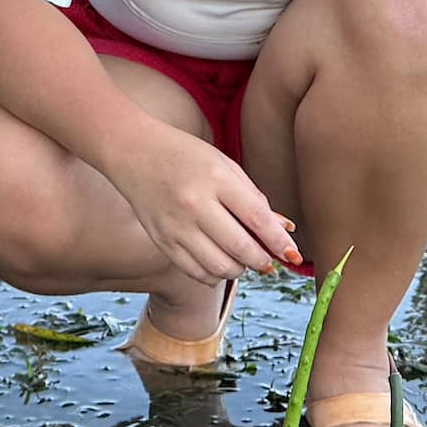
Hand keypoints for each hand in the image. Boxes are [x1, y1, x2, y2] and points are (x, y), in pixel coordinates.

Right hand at [107, 120, 301, 284]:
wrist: (133, 152)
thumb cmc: (186, 155)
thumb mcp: (225, 166)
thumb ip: (254, 199)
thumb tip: (286, 230)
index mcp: (216, 178)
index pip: (256, 218)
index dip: (279, 241)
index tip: (293, 255)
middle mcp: (194, 205)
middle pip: (240, 249)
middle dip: (263, 261)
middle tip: (271, 260)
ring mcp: (176, 226)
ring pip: (219, 268)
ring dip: (240, 269)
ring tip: (244, 257)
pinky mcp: (162, 242)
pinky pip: (196, 272)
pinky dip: (215, 274)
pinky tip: (221, 260)